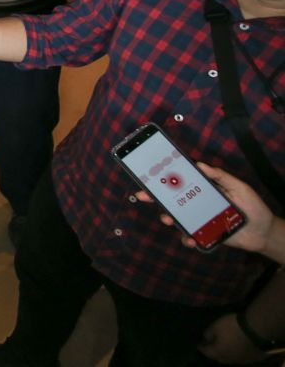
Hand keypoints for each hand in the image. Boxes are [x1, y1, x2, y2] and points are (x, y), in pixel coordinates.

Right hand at [135, 163, 274, 253]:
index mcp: (203, 191)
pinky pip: (190, 237)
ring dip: (169, 218)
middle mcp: (198, 204)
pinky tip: (191, 239)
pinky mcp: (204, 234)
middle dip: (155, 198)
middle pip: (173, 200)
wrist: (263, 231)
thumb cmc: (252, 206)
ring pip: (177, 219)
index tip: (150, 176)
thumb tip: (200, 165)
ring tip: (168, 219)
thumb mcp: (238, 187)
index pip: (181, 183)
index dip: (165, 180)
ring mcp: (199, 220)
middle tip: (143, 195)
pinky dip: (187, 239)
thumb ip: (220, 176)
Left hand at [198, 313, 268, 363]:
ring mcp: (243, 360)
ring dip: (226, 354)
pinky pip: (242, 357)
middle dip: (213, 353)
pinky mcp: (253, 358)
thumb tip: (205, 338)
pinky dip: (237, 353)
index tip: (199, 345)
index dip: (202, 348)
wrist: (257, 329)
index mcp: (219, 352)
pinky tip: (236, 348)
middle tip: (211, 347)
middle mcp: (230, 359)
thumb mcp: (215, 326)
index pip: (207, 352)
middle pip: (219, 358)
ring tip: (223, 348)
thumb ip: (208, 333)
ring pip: (231, 359)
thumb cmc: (232, 326)